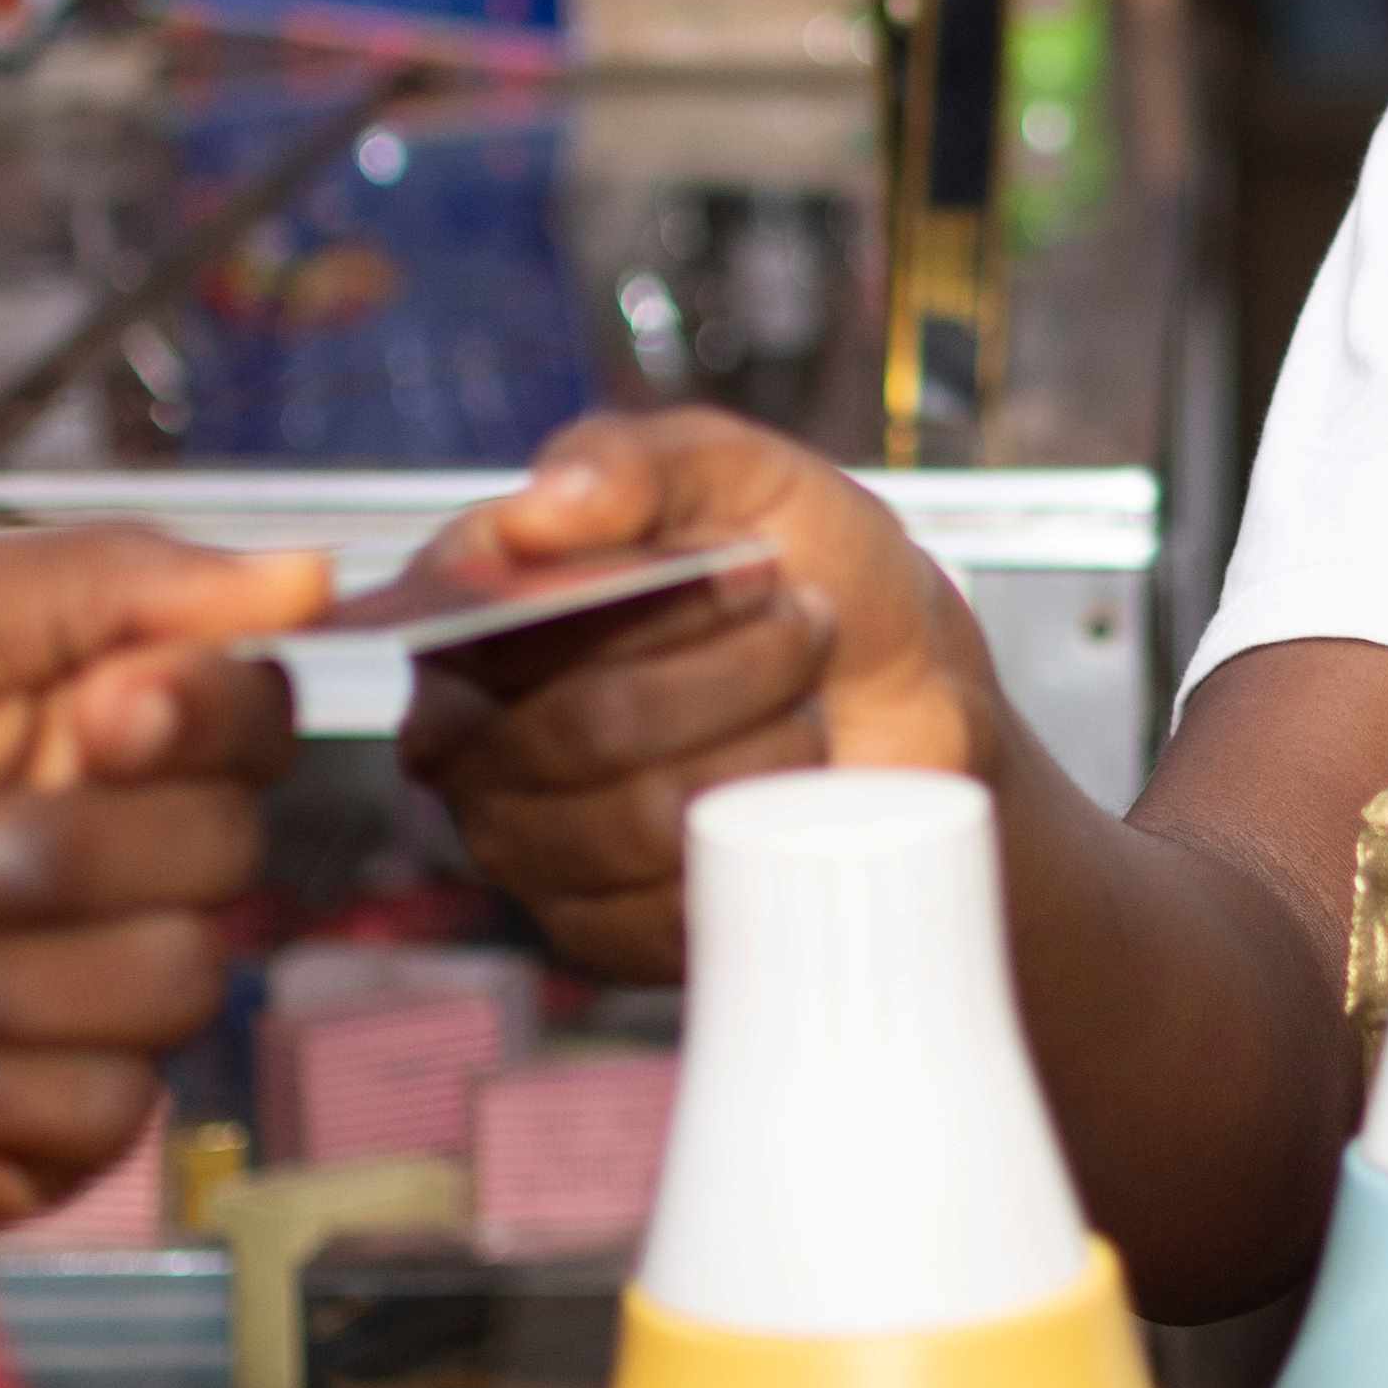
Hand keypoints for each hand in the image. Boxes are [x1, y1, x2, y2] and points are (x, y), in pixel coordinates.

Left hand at [0, 527, 329, 1236]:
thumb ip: (107, 579)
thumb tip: (308, 573)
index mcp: (79, 722)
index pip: (247, 712)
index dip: (199, 717)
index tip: (99, 717)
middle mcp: (102, 859)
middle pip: (224, 853)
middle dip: (61, 855)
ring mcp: (75, 1001)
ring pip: (173, 984)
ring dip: (11, 973)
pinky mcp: (35, 1135)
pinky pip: (104, 1109)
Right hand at [396, 406, 999, 981]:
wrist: (913, 697)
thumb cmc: (815, 572)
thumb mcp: (751, 475)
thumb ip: (642, 462)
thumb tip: (537, 506)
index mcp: (482, 604)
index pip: (485, 617)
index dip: (626, 599)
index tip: (751, 564)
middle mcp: (473, 724)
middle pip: (575, 726)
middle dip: (730, 669)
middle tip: (803, 624)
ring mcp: (525, 835)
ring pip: (630, 816)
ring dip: (758, 747)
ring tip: (804, 700)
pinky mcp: (592, 924)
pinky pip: (662, 903)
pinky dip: (755, 834)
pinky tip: (786, 786)